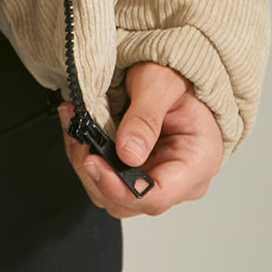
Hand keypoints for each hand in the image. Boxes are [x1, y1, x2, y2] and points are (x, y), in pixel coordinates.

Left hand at [57, 61, 223, 218]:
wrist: (170, 70)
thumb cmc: (174, 75)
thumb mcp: (160, 83)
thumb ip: (145, 118)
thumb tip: (128, 154)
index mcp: (198, 160)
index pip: (158, 195)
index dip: (121, 189)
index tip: (93, 163)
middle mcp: (180, 179)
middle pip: (130, 201)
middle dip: (95, 172)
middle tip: (78, 134)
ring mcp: (158, 178)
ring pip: (111, 195)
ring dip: (85, 163)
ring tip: (74, 125)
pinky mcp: (137, 173)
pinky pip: (106, 179)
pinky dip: (86, 157)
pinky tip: (80, 130)